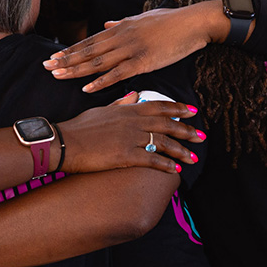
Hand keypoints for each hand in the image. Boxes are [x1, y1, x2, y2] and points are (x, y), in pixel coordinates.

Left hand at [43, 2, 222, 92]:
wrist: (193, 22)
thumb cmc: (171, 21)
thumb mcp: (142, 18)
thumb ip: (122, 23)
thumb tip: (106, 23)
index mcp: (120, 27)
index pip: (90, 41)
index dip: (71, 50)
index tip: (54, 57)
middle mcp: (121, 37)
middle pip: (88, 51)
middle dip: (66, 60)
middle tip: (46, 67)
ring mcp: (131, 49)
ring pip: (97, 62)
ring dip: (76, 70)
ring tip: (58, 76)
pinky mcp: (143, 61)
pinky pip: (117, 74)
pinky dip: (100, 81)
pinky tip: (86, 88)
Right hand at [59, 92, 200, 174]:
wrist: (64, 142)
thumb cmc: (79, 127)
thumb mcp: (101, 110)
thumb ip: (120, 103)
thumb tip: (133, 96)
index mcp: (127, 109)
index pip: (158, 106)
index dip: (176, 108)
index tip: (191, 111)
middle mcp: (132, 121)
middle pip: (166, 124)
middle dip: (186, 130)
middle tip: (201, 136)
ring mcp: (130, 138)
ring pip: (163, 142)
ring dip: (180, 150)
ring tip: (192, 157)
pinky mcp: (126, 155)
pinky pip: (152, 160)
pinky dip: (165, 165)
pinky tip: (174, 170)